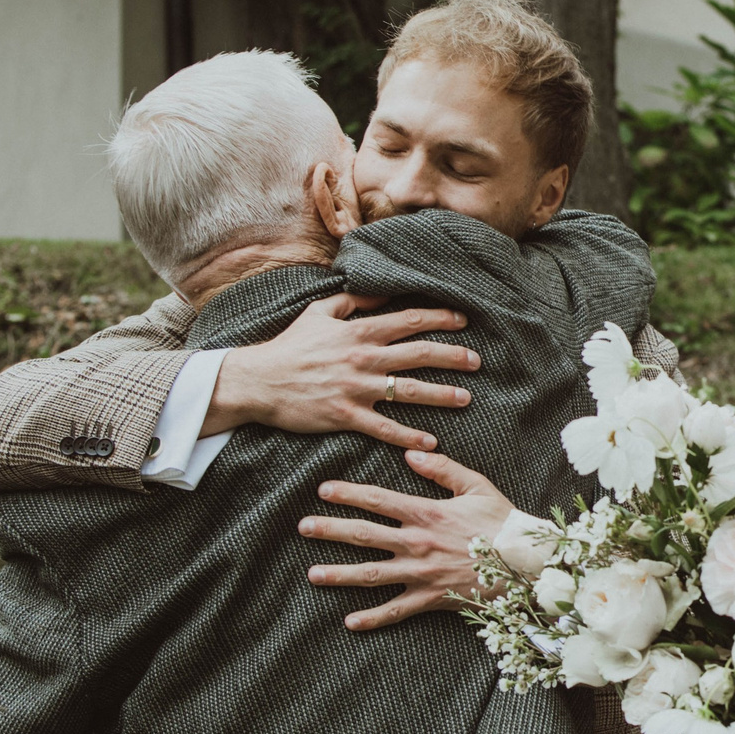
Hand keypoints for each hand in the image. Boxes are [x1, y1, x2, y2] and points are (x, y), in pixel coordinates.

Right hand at [208, 292, 477, 449]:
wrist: (256, 381)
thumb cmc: (288, 346)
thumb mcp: (319, 312)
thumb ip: (353, 300)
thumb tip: (383, 291)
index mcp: (358, 331)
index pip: (409, 321)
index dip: (440, 318)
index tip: (464, 319)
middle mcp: (362, 358)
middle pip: (418, 354)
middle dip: (452, 356)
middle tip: (478, 360)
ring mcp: (355, 388)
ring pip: (408, 390)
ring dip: (441, 395)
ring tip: (466, 398)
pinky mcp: (345, 415)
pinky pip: (383, 427)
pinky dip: (408, 436)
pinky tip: (430, 442)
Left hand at [301, 450, 517, 628]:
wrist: (525, 562)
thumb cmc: (502, 522)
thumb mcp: (476, 486)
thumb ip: (442, 469)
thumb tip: (410, 455)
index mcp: (426, 513)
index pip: (378, 500)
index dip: (348, 493)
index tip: (323, 490)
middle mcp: (417, 543)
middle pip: (364, 535)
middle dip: (331, 530)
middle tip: (303, 527)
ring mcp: (421, 573)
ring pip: (371, 574)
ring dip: (338, 574)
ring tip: (312, 573)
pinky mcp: (431, 597)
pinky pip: (397, 611)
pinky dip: (373, 618)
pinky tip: (349, 622)